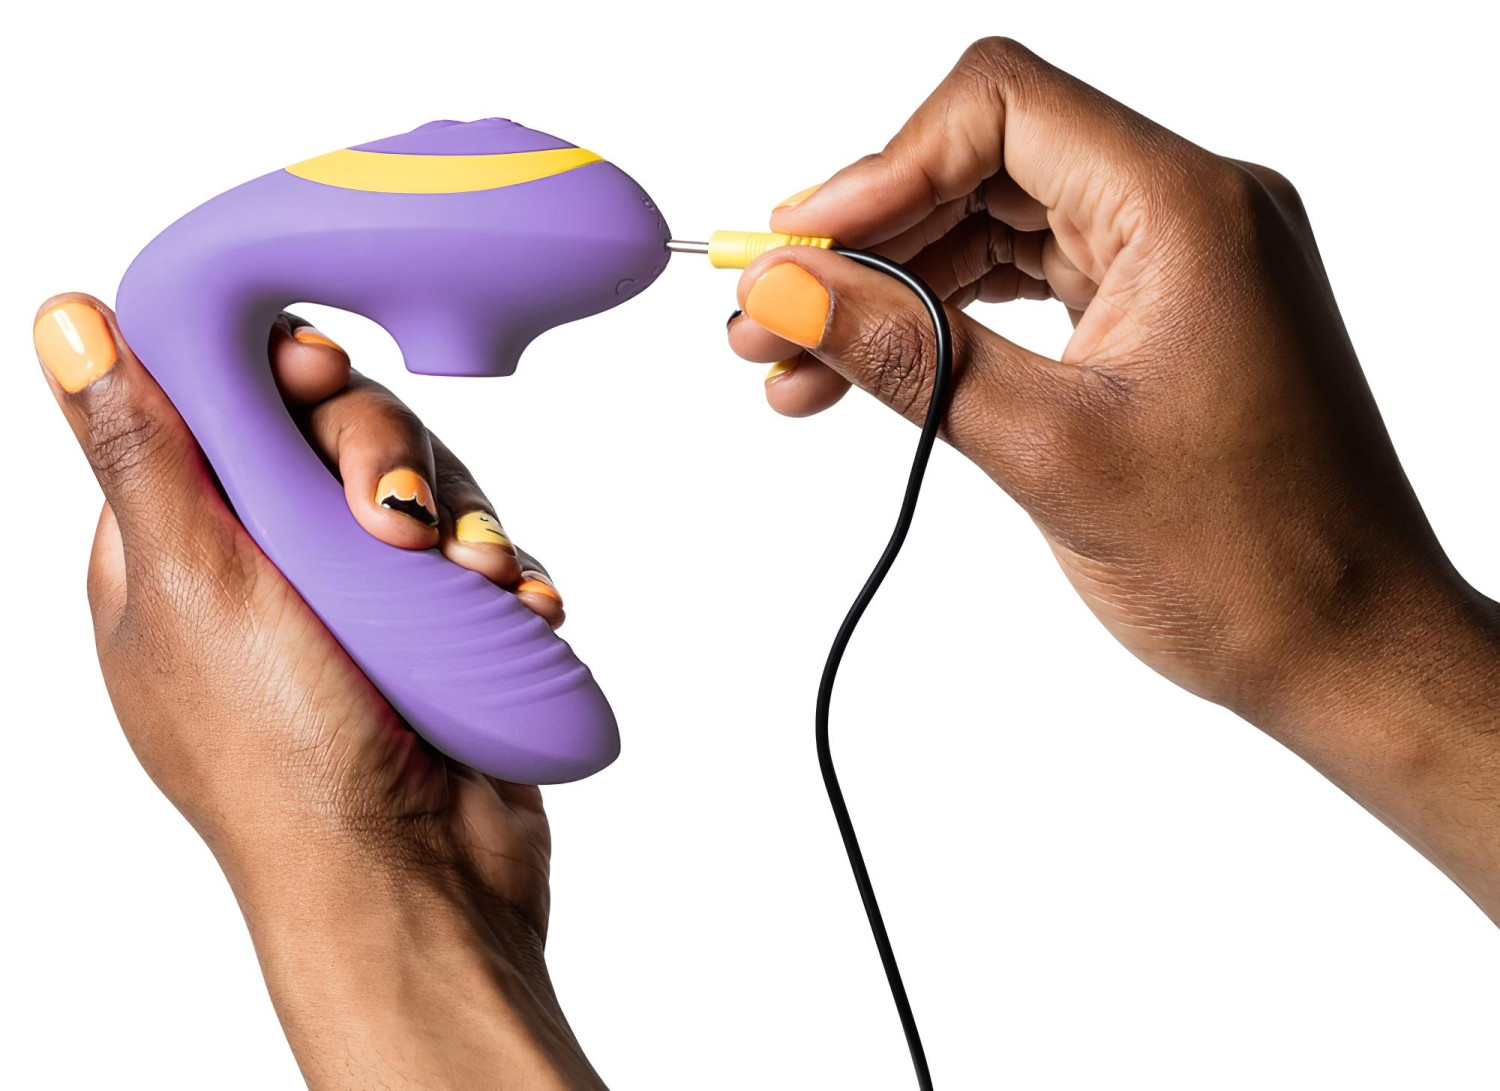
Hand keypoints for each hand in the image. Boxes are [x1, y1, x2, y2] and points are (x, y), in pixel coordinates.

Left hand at [33, 294, 602, 1087]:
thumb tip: (66, 316)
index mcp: (181, 547)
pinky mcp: (442, 627)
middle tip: (395, 521)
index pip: (219, 402)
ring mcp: (364, 597)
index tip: (316, 380)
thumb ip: (143, 449)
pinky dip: (506, 575)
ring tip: (476, 583)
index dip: (272, 373)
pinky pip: (484, 556)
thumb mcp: (196, 588)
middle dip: (382, 458)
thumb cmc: (284, 762)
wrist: (412, 886)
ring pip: (424, 485)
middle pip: (336, 430)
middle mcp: (271, 563)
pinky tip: (515, 608)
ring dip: (462, 521)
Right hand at [728, 40, 1499, 919]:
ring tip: (795, 361)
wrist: (1346, 650)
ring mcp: (1177, 262)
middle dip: (865, 240)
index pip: (1002, 110)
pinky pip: (1028, 284)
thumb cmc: (1249, 563)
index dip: (880, 168)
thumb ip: (908, 355)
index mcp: (1187, 210)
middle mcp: (1190, 211)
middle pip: (986, 164)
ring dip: (892, 287)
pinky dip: (947, 321)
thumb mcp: (1048, 451)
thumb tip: (786, 293)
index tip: (797, 249)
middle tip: (768, 315)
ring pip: (996, 228)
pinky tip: (870, 371)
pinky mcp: (1159, 314)